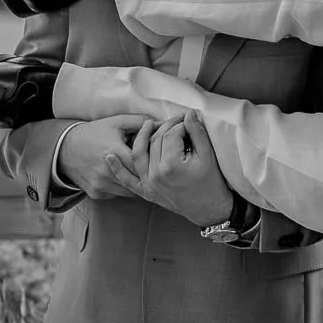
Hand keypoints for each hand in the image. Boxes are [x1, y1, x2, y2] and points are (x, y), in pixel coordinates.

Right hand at [55, 115, 157, 198]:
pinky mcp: (96, 193)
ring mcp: (100, 184)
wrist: (65, 149)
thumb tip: (161, 122)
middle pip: (138, 178)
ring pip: (129, 190)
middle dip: (146, 173)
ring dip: (134, 182)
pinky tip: (120, 176)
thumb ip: (139, 121)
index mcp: (114, 152)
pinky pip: (117, 194)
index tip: (155, 156)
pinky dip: (122, 187)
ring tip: (135, 171)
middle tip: (151, 167)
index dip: (151, 159)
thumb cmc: (94, 133)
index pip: (142, 161)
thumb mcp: (116, 122)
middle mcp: (106, 171)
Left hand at [103, 112, 238, 228]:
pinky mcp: (146, 192)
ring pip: (138, 155)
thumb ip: (197, 132)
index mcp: (172, 165)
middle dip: (165, 127)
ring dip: (140, 138)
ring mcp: (149, 184)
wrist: (210, 209)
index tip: (189, 120)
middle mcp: (156, 174)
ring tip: (146, 125)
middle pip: (155, 142)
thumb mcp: (208, 155)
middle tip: (176, 120)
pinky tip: (110, 157)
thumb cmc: (212, 183)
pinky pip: (128, 180)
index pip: (171, 134)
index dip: (181, 124)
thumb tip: (190, 113)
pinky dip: (118, 169)